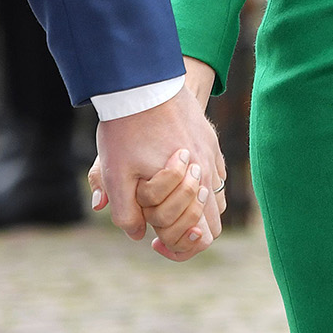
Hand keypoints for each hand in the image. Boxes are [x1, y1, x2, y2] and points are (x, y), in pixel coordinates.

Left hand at [89, 82, 225, 257]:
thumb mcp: (115, 174)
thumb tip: (140, 234)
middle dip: (189, 232)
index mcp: (189, 187)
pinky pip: (217, 173)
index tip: (154, 242)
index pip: (201, 237)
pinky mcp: (211, 139)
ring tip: (169, 204)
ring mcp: (212, 153)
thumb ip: (126, 213)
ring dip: (197, 209)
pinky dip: (202, 185)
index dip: (178, 248)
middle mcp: (208, 172)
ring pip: (217, 198)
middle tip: (161, 227)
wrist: (142, 84)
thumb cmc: (126, 130)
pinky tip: (179, 179)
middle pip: (214, 223)